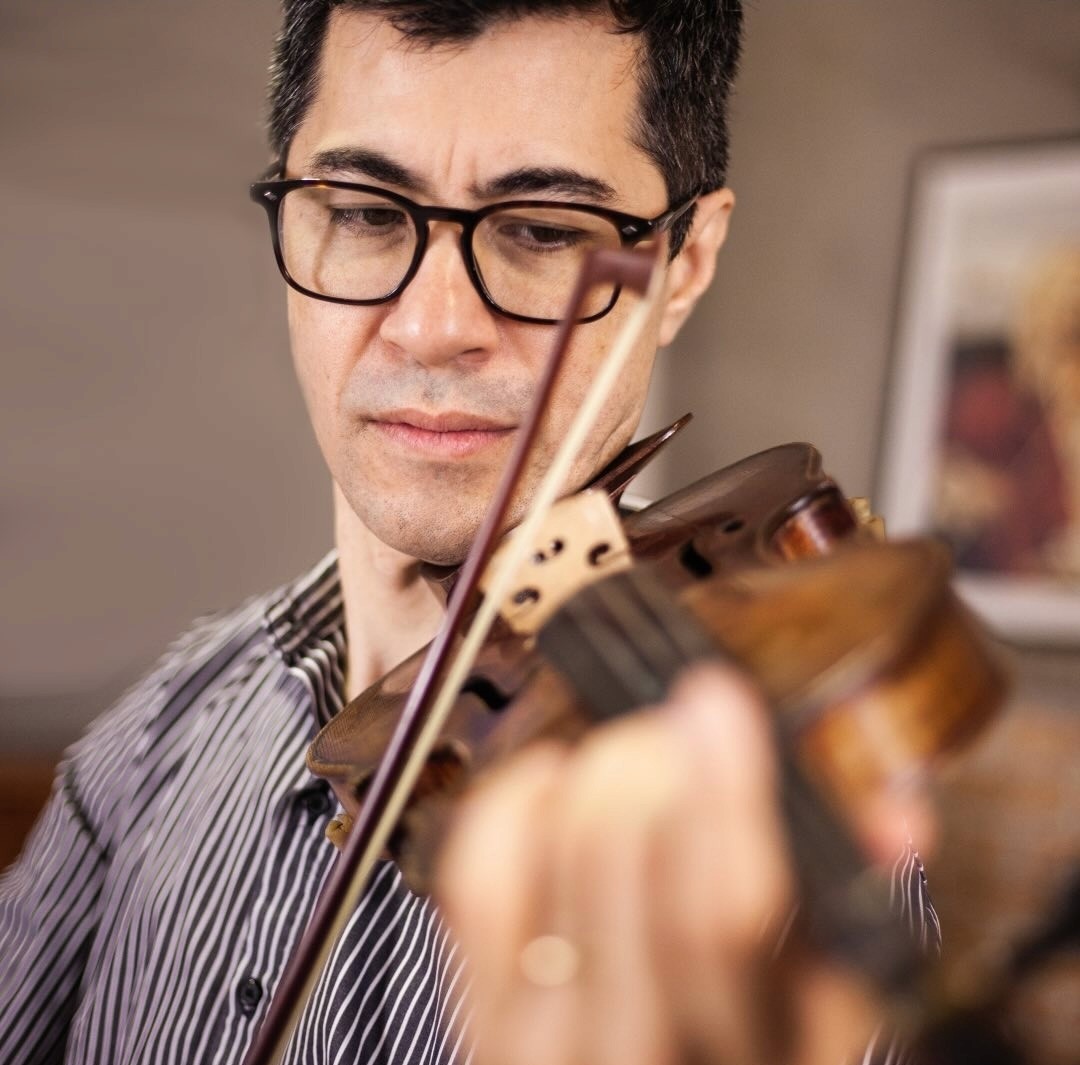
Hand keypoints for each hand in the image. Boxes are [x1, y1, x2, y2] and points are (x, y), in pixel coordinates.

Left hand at [437, 664, 911, 1064]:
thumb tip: (895, 810)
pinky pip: (476, 879)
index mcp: (752, 1064)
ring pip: (535, 859)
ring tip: (627, 755)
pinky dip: (513, 802)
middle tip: (673, 726)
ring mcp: (535, 1042)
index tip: (717, 699)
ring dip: (586, 771)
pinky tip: (554, 783)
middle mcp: (629, 1055)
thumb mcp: (831, 1036)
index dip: (721, 787)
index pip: (722, 913)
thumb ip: (863, 923)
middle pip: (612, 863)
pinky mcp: (479, 1015)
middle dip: (643, 756)